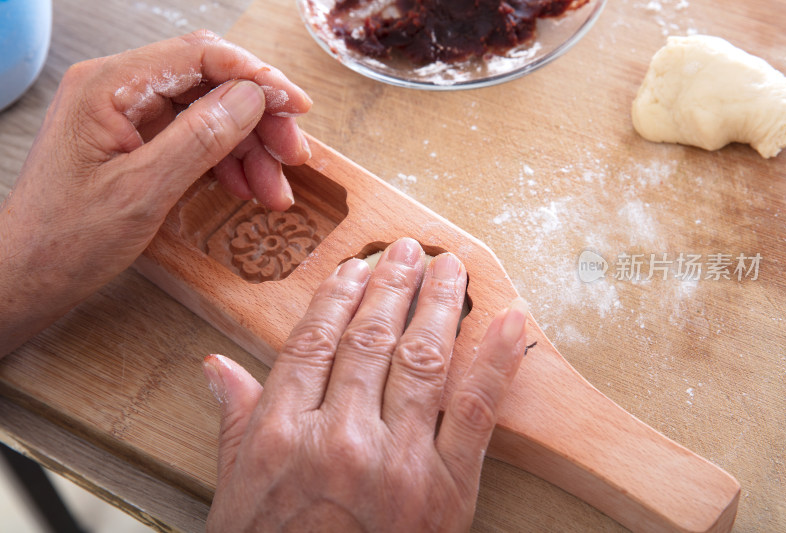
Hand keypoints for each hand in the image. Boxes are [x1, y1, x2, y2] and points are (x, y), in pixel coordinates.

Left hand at [0, 30, 310, 354]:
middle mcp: (119, 91)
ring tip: (273, 189)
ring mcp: (128, 116)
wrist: (29, 276)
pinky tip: (246, 187)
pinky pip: (196, 138)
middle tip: (293, 156)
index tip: (296, 106)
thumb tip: (251, 98)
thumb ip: (200, 139)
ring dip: (250, 148)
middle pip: (211, 83)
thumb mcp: (141, 192)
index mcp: (109, 87)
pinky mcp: (137, 142)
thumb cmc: (65, 240)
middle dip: (259, 120)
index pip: (200, 56)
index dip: (257, 78)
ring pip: (210, 113)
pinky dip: (228, 162)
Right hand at [203, 238, 527, 531]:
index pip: (314, 342)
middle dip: (393, 286)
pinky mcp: (448, 491)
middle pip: (370, 340)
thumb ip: (236, 421)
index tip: (357, 268)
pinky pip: (477, 412)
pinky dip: (496, 362)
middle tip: (409, 250)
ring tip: (450, 268)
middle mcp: (340, 438)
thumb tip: (217, 366)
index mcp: (283, 434)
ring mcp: (399, 462)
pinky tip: (508, 321)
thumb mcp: (236, 492)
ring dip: (440, 305)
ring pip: (422, 361)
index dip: (339, 297)